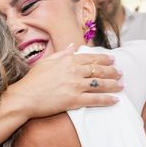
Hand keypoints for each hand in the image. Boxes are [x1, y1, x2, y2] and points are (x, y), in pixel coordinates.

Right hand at [6, 44, 122, 118]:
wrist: (24, 98)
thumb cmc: (32, 80)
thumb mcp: (46, 62)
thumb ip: (61, 54)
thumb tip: (71, 46)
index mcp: (67, 60)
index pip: (91, 58)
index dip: (104, 59)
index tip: (113, 59)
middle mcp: (74, 71)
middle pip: (99, 70)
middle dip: (112, 71)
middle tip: (120, 73)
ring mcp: (75, 86)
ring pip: (100, 84)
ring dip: (113, 84)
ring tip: (121, 85)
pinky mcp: (74, 100)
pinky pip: (95, 99)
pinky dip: (107, 99)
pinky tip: (116, 100)